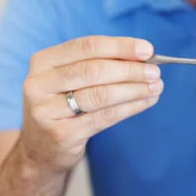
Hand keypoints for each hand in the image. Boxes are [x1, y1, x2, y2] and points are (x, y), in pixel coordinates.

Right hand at [18, 36, 162, 171]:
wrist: (40, 149)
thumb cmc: (65, 104)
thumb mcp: (71, 79)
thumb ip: (101, 63)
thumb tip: (145, 55)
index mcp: (43, 61)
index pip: (87, 46)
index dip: (121, 46)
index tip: (148, 50)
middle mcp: (39, 84)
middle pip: (94, 70)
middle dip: (131, 70)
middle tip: (156, 72)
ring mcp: (47, 111)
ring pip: (101, 94)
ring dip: (135, 89)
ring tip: (157, 87)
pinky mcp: (61, 134)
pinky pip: (105, 116)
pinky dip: (131, 107)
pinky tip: (147, 101)